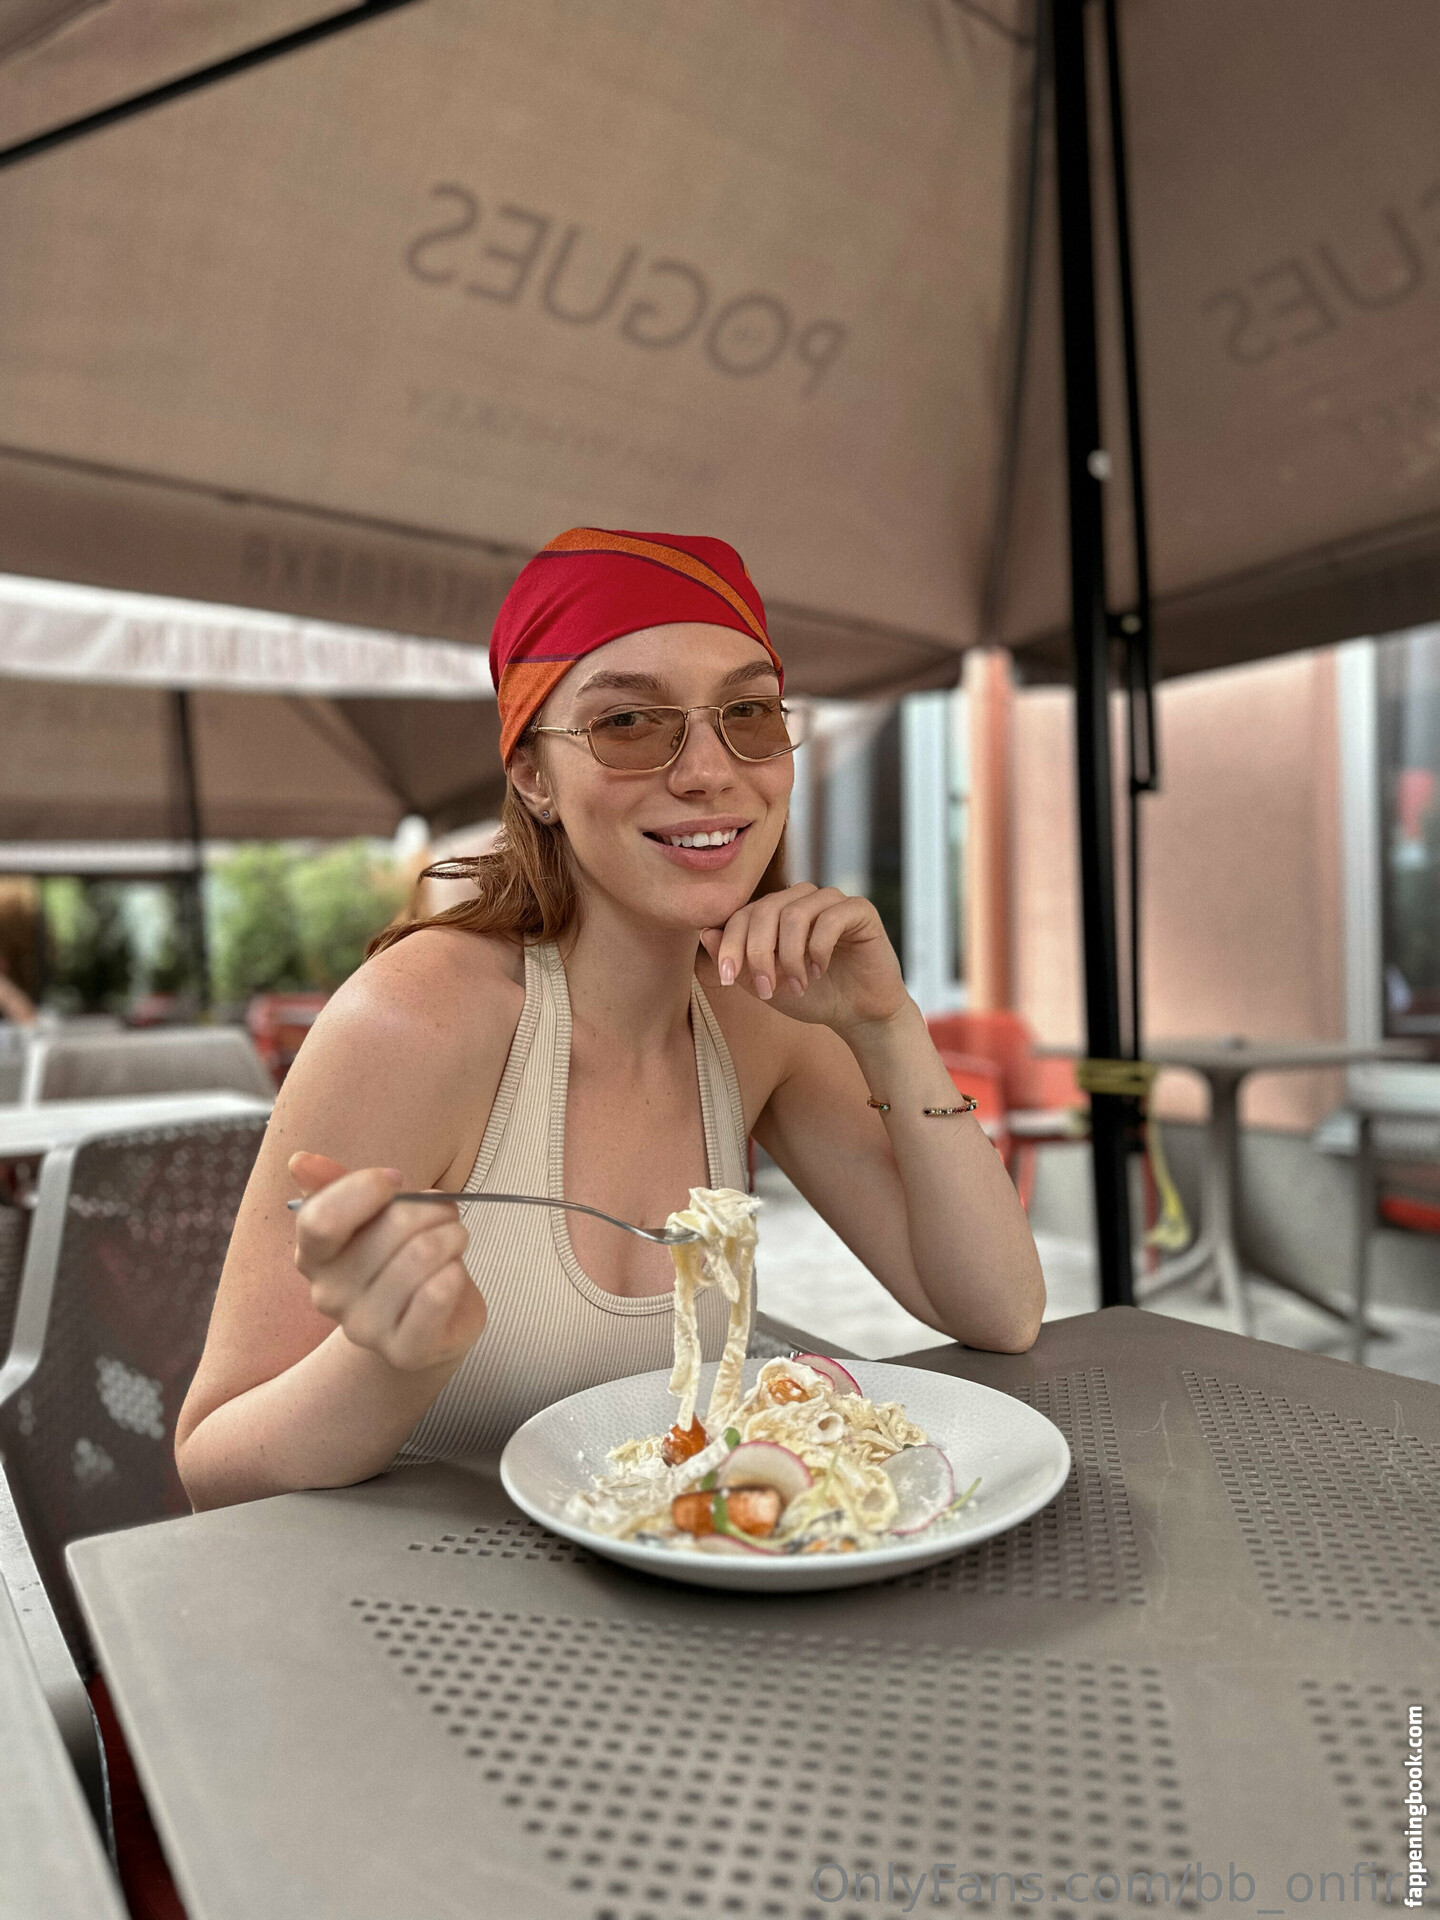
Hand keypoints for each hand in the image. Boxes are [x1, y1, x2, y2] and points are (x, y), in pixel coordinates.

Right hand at [288, 1152, 486, 1372]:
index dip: (367, 1189)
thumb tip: (300, 1161)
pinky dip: (455, 1275)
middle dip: (433, 1210)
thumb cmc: (400, 1259)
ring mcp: (364, 1328)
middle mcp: (329, 1294)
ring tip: (454, 1241)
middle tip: (444, 1215)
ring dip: (453, 1237)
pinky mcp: (404, 1350)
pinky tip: (454, 1274)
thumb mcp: (372, 1217)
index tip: (396, 1180)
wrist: (429, 1323)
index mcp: (314, 1256)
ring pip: (422, 1256)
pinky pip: (436, 1297)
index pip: (322, 1218)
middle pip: (392, 1228)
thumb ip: (337, 1187)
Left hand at [699, 883, 908, 1034]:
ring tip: (798, 984)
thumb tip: (706, 932)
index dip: (730, 945)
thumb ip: (737, 961)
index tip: (727, 979)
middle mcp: (802, 898)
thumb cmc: (811, 996)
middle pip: (765, 910)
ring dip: (790, 956)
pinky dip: (818, 950)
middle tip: (767, 990)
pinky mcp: (859, 910)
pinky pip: (830, 919)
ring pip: (795, 913)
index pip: (742, 914)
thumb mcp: (765, 984)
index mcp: (776, 911)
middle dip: (758, 953)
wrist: (857, 1014)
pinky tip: (819, 970)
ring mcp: (832, 900)